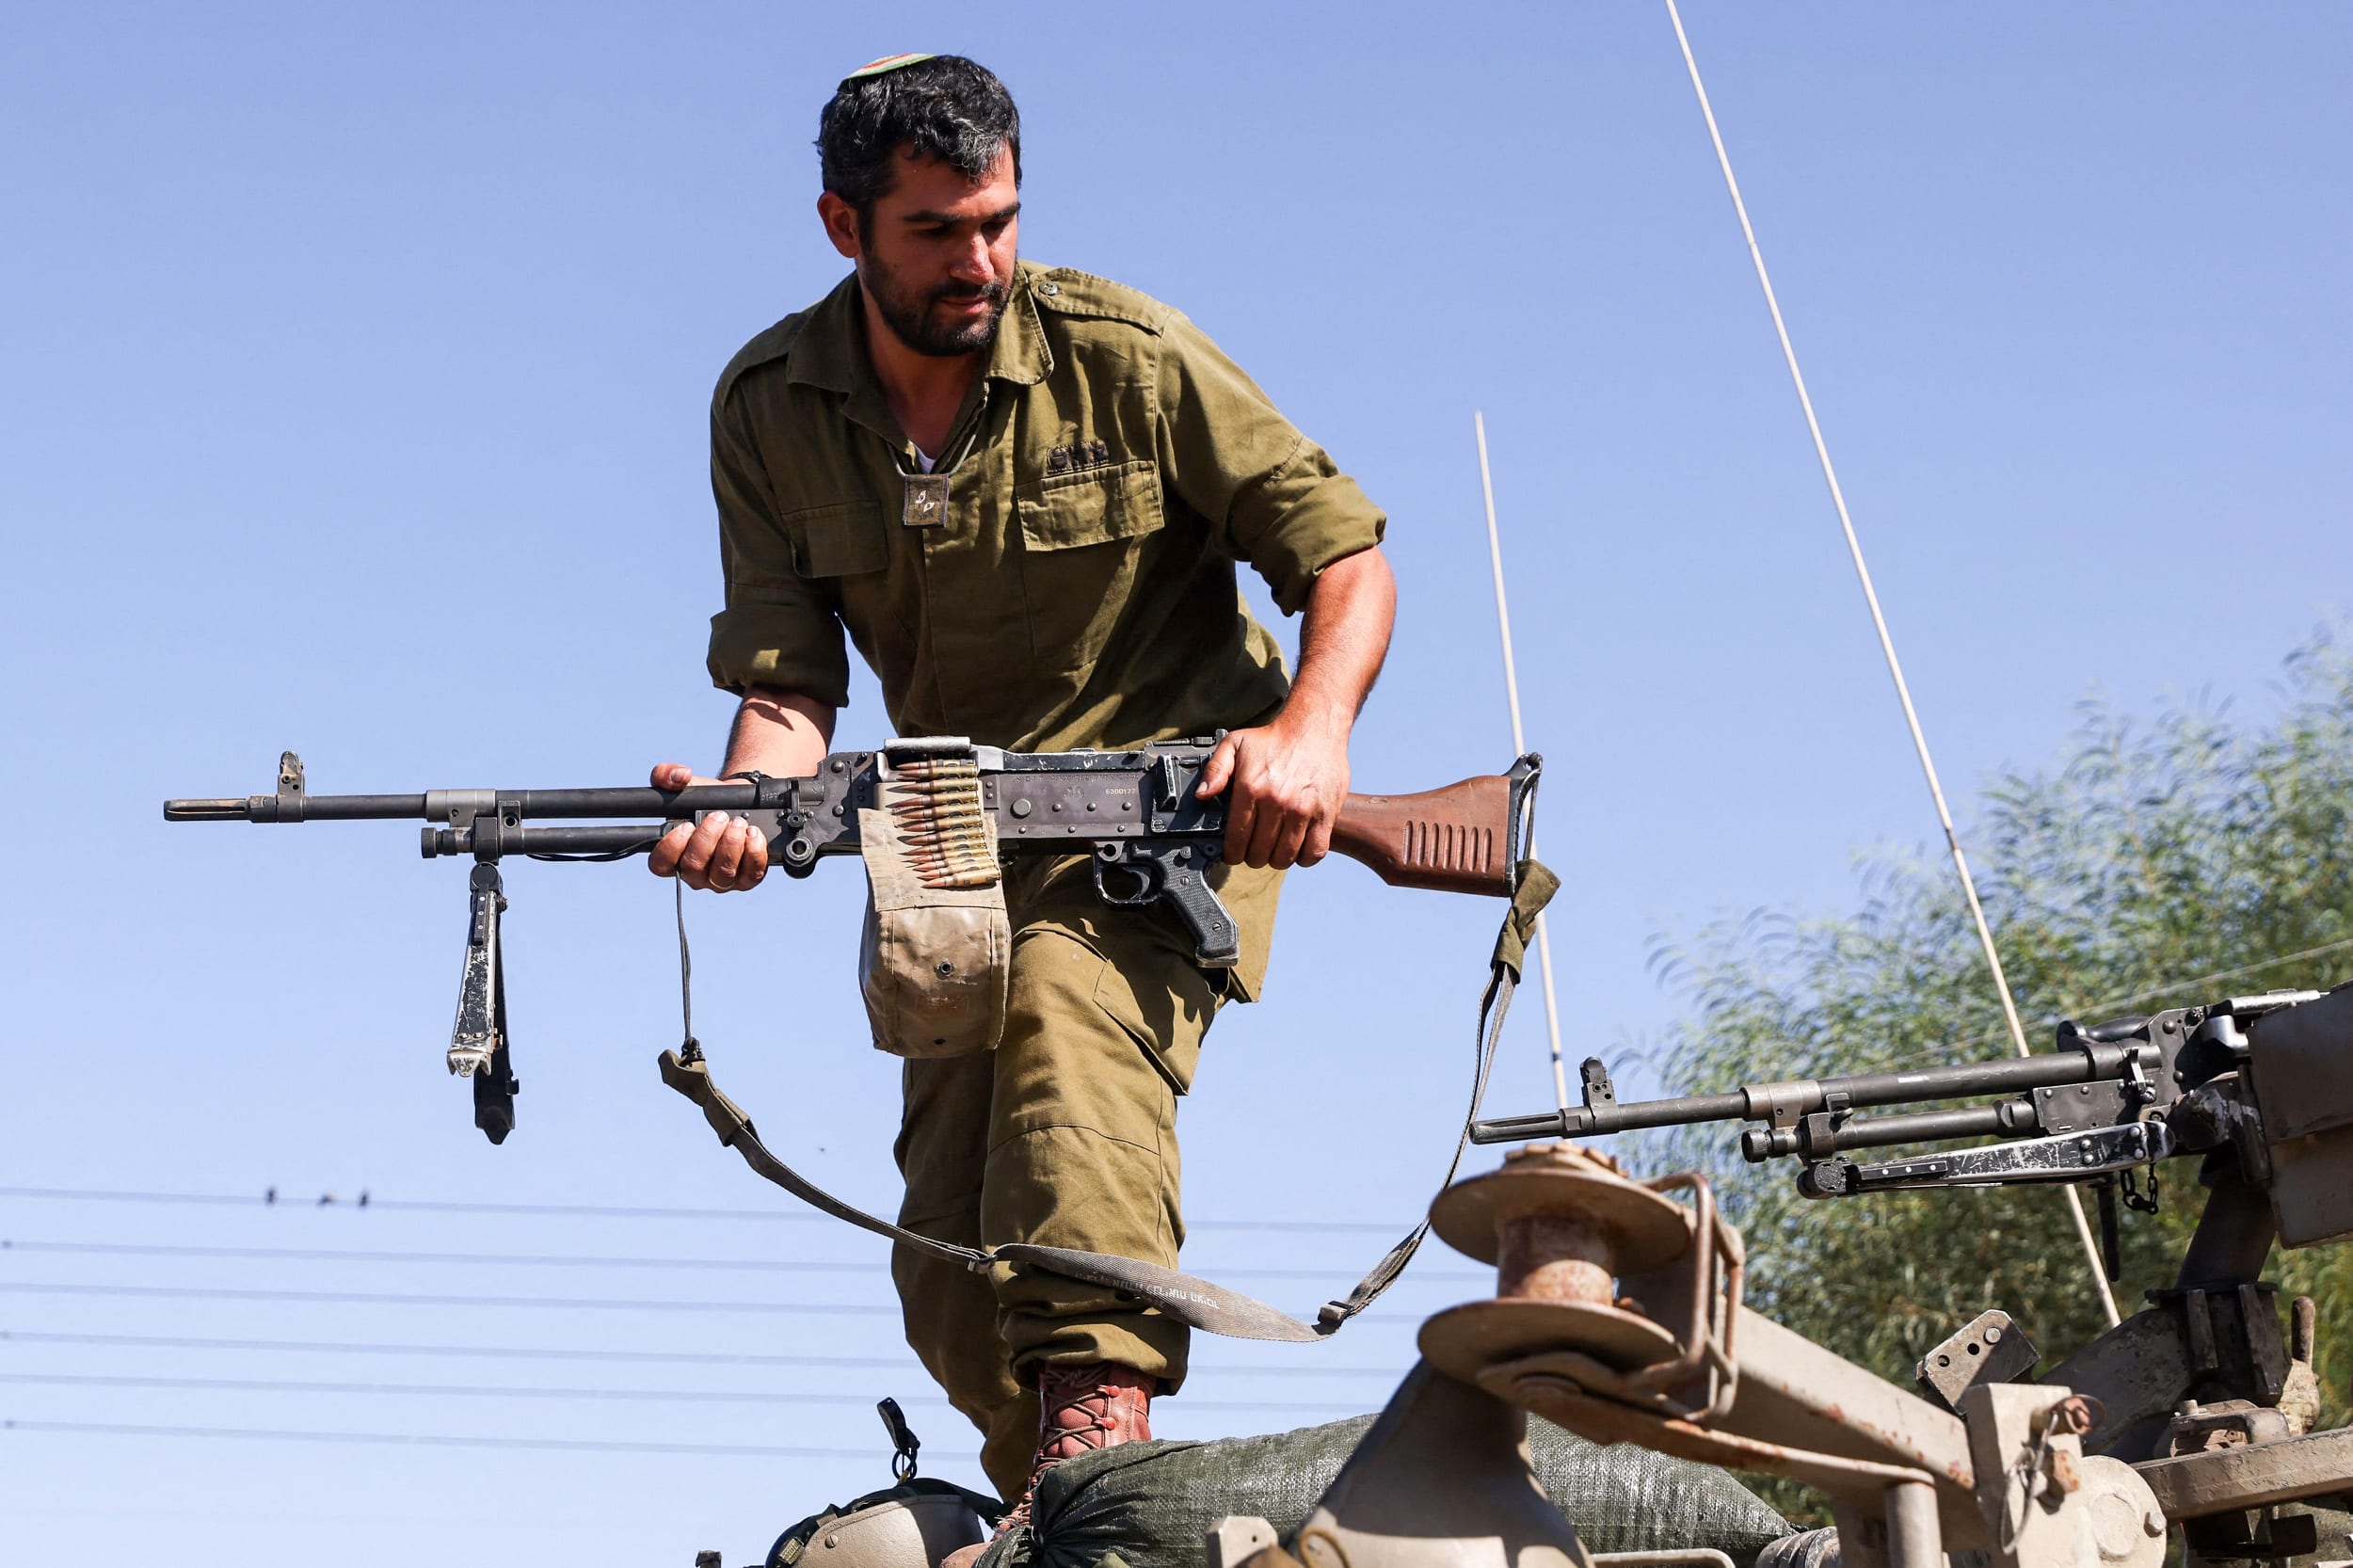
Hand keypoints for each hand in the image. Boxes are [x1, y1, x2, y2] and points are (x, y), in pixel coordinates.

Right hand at [645, 761, 768, 892]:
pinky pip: (751, 875)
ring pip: (722, 875)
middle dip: (707, 839)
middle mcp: (695, 872)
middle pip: (693, 868)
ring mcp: (721, 879)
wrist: (741, 803)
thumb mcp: (686, 784)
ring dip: (731, 845)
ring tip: (738, 822)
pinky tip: (754, 833)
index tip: (687, 824)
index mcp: (674, 854)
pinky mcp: (747, 879)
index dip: (671, 847)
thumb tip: (679, 776)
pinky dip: (753, 852)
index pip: (660, 864)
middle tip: (720, 816)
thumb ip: (667, 774)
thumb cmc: (708, 800)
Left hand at [1193, 709, 1351, 869]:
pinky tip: (1298, 848)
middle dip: (1252, 856)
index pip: (1236, 839)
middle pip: (1259, 852)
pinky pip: (1314, 851)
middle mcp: (1276, 801)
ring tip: (1274, 850)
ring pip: (1284, 857)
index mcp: (1251, 788)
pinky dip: (1304, 858)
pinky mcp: (1326, 814)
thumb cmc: (1274, 739)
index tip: (1234, 853)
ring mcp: (1303, 810)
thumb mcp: (1234, 744)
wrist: (1314, 727)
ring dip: (1276, 859)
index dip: (1232, 853)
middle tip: (1254, 850)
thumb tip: (1202, 796)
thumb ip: (1215, 770)